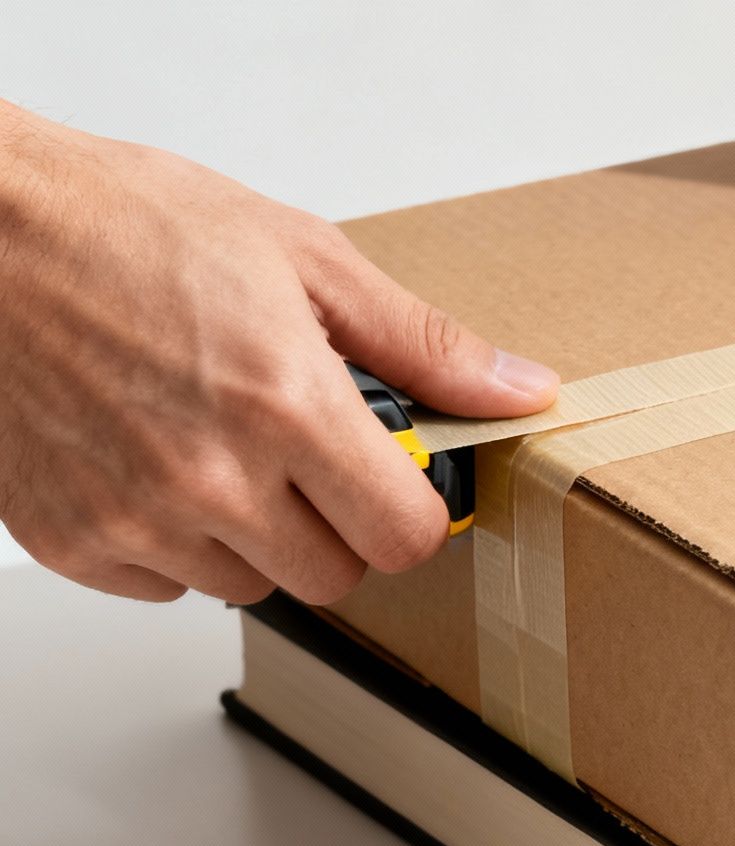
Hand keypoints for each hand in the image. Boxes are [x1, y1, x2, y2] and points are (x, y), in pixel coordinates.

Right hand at [0, 103, 558, 604]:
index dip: (411, 508)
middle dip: (337, 523)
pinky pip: (165, 586)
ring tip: (217, 441)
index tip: (396, 478)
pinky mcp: (70, 541)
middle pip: (335, 577)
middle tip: (303, 452)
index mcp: (285, 406)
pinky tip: (154, 462)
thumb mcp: (304, 257)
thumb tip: (519, 390)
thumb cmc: (123, 224)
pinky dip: (172, 542)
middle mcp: (210, 478)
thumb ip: (423, 343)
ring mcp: (134, 518)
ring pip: (252, 587)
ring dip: (254, 535)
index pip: (405, 537)